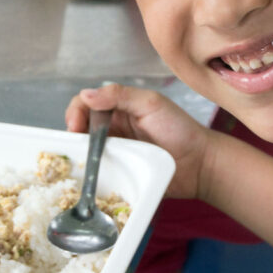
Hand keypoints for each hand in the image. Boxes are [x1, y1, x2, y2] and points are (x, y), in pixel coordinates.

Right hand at [65, 82, 209, 199]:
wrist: (200, 165)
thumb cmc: (180, 129)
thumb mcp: (150, 104)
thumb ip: (119, 95)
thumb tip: (86, 94)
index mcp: (118, 107)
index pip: (86, 104)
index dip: (75, 112)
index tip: (75, 127)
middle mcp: (112, 129)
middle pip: (81, 128)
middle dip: (72, 135)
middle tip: (74, 146)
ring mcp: (115, 153)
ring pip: (85, 152)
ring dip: (78, 155)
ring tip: (79, 162)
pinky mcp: (119, 175)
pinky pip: (98, 173)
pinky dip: (89, 175)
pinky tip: (88, 178)